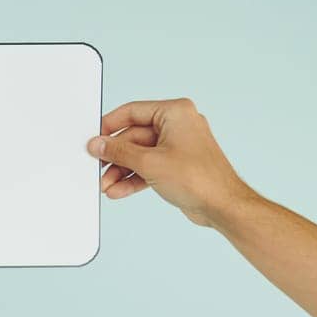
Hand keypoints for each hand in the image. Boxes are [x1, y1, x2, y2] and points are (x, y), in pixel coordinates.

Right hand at [87, 98, 255, 227]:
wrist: (221, 204)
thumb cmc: (200, 178)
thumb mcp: (149, 162)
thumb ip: (119, 152)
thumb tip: (99, 144)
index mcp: (175, 113)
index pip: (133, 112)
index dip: (110, 126)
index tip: (95, 139)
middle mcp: (177, 125)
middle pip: (133, 136)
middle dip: (115, 157)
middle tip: (98, 168)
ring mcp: (176, 146)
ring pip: (139, 154)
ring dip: (121, 171)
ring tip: (107, 185)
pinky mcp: (175, 164)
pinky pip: (147, 167)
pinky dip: (133, 178)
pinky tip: (119, 190)